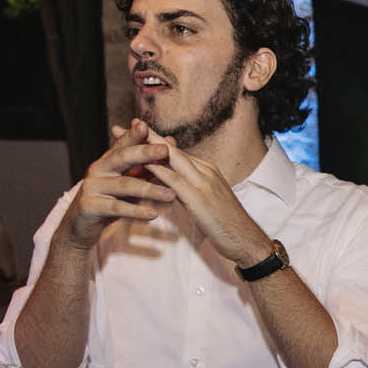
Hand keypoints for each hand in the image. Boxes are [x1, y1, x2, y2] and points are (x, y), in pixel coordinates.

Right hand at [58, 120, 178, 248]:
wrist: (82, 224)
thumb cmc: (111, 199)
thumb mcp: (129, 179)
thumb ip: (147, 163)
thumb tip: (170, 140)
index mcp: (109, 160)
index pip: (123, 144)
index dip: (134, 134)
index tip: (147, 126)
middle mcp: (99, 169)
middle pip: (122, 157)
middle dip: (145, 152)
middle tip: (166, 150)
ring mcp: (92, 187)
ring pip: (124, 185)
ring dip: (149, 189)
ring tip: (171, 194)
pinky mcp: (90, 206)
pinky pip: (116, 207)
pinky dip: (136, 211)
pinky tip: (153, 214)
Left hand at [135, 125, 273, 268]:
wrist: (246, 240)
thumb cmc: (227, 225)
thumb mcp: (207, 201)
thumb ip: (190, 189)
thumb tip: (172, 186)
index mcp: (207, 171)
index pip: (176, 152)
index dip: (154, 141)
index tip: (135, 130)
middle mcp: (205, 171)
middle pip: (171, 149)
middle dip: (145, 136)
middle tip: (120, 127)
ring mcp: (203, 182)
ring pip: (171, 159)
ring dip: (146, 147)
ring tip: (124, 138)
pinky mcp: (199, 198)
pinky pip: (174, 180)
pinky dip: (156, 170)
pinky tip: (140, 164)